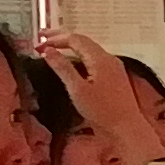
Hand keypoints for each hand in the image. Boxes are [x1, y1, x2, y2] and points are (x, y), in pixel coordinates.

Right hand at [32, 31, 164, 164]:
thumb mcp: (77, 90)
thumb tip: (48, 51)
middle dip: (62, 37)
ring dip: (71, 45)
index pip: (75, 39)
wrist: (126, 128)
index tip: (39, 42)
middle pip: (83, 41)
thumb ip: (62, 68)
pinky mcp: (114, 76)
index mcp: (100, 58)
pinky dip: (79, 55)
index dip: (56, 38)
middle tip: (43, 36)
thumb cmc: (101, 111)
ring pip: (89, 49)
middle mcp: (109, 58)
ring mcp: (113, 66)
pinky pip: (94, 58)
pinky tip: (71, 60)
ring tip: (53, 46)